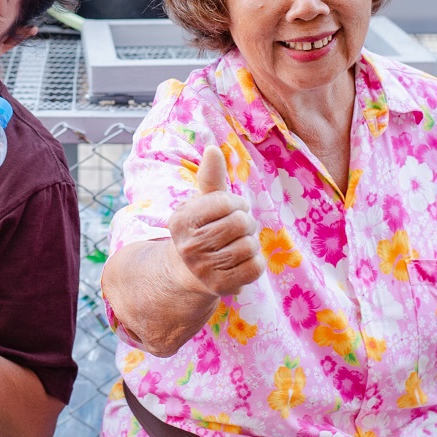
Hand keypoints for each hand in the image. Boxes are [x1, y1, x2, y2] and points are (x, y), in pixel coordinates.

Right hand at [166, 146, 262, 297]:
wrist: (189, 270)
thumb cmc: (203, 227)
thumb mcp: (203, 202)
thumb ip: (211, 177)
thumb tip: (212, 148)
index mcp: (181, 220)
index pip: (227, 202)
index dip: (236, 203)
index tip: (230, 209)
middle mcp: (188, 246)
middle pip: (241, 223)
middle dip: (246, 222)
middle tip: (237, 228)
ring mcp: (203, 269)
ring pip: (250, 246)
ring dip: (250, 242)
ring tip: (237, 243)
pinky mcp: (220, 287)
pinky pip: (255, 268)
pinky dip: (255, 262)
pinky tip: (242, 260)